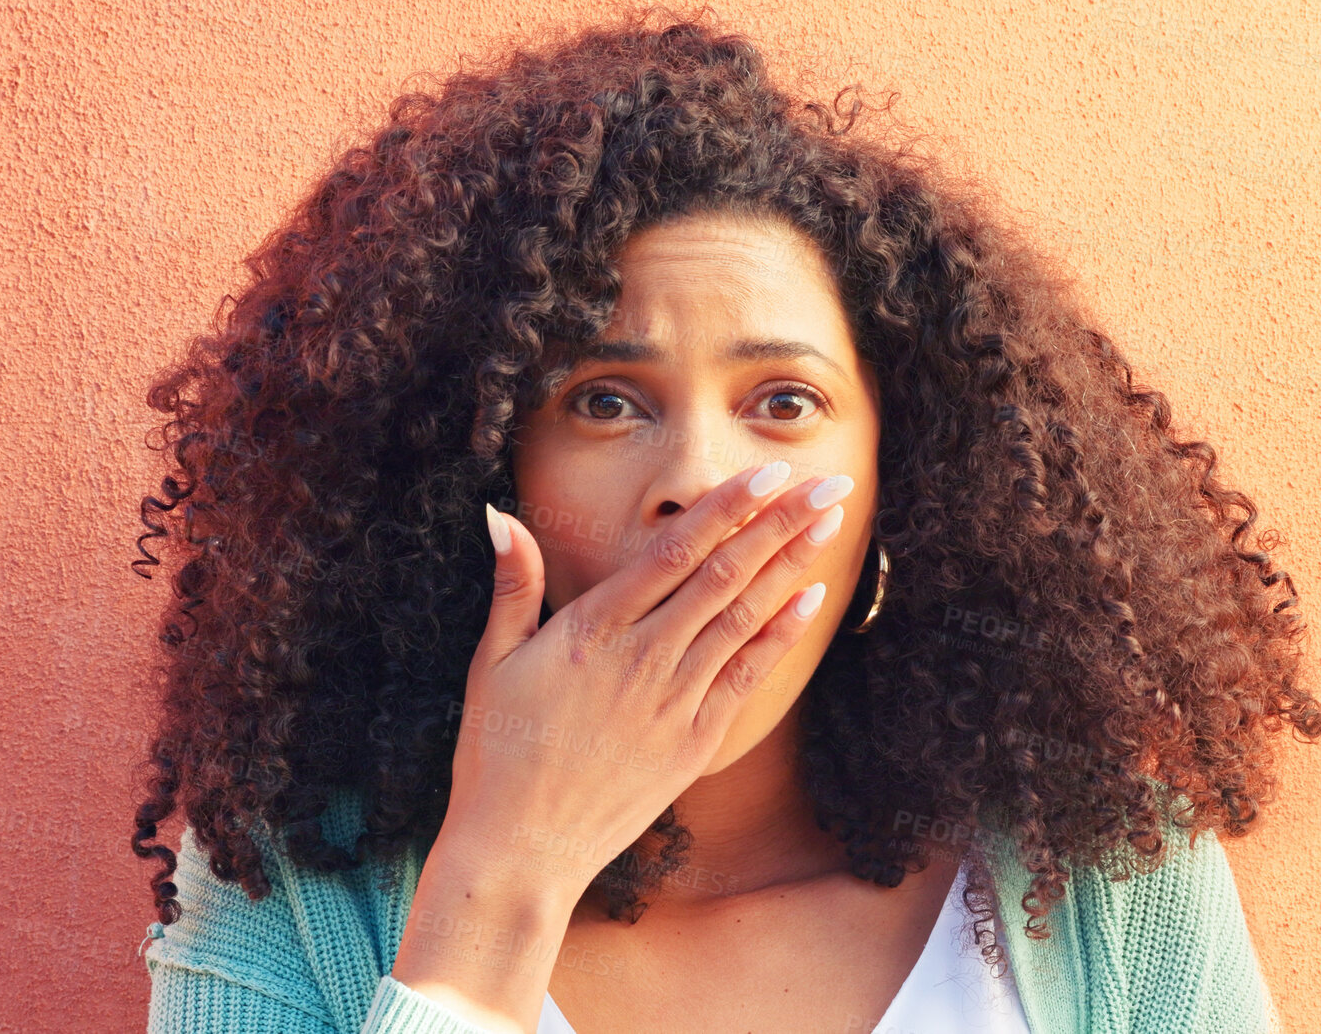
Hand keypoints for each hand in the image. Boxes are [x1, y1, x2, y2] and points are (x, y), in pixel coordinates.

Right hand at [442, 460, 852, 895]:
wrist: (520, 850)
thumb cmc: (497, 754)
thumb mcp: (490, 662)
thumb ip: (512, 585)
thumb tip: (500, 514)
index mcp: (591, 630)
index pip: (673, 552)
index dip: (725, 507)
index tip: (768, 471)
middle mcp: (641, 658)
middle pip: (725, 574)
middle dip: (780, 522)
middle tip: (829, 482)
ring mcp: (673, 701)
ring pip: (744, 617)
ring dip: (792, 565)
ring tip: (830, 521)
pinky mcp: (693, 742)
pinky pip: (746, 676)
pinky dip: (780, 634)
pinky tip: (810, 598)